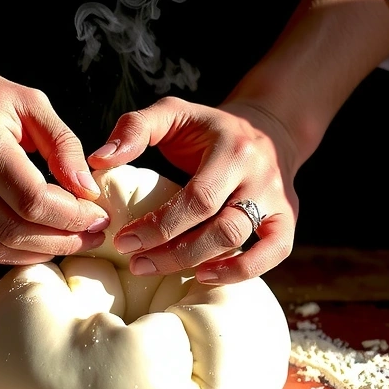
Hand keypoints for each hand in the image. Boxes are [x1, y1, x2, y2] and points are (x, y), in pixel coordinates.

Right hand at [0, 51, 110, 264]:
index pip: (34, 201)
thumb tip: (88, 190)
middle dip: (64, 240)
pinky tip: (36, 238)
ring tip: (70, 240)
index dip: (73, 217)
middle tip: (93, 236)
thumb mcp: (29, 103)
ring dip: (40, 251)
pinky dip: (12, 248)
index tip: (99, 216)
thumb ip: (63, 145)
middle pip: (17, 232)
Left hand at [87, 96, 298, 283]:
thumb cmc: (210, 127)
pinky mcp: (287, 219)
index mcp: (233, 149)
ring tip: (154, 268)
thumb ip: (135, 128)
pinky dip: (242, 271)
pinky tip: (205, 277)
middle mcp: (260, 176)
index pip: (197, 198)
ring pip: (239, 242)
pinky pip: (274, 254)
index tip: (124, 239)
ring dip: (195, 263)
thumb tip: (100, 159)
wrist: (270, 127)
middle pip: (219, 226)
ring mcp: (277, 200)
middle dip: (172, 250)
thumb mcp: (174, 112)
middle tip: (134, 262)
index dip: (160, 225)